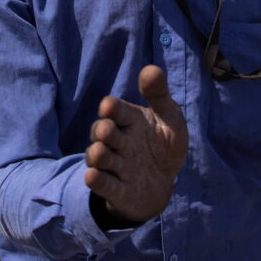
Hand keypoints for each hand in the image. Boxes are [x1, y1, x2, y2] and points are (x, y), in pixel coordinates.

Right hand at [83, 65, 187, 225]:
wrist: (164, 182)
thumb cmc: (164, 144)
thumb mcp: (169, 118)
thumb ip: (159, 95)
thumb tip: (151, 69)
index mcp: (129, 120)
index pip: (117, 111)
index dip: (112, 109)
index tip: (108, 105)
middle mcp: (117, 141)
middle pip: (104, 133)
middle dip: (103, 130)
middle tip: (105, 129)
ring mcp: (115, 166)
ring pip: (100, 158)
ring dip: (98, 155)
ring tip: (98, 151)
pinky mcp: (117, 190)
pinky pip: (106, 185)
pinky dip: (99, 182)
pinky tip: (91, 176)